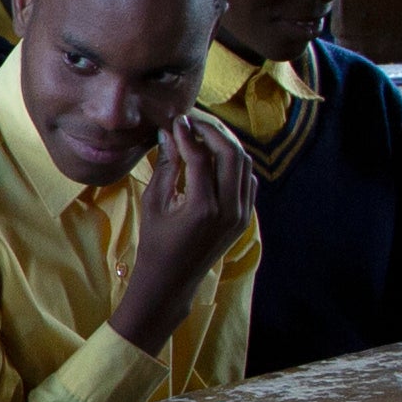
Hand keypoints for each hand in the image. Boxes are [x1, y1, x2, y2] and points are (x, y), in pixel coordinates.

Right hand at [103, 114, 256, 350]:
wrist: (172, 281)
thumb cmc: (155, 243)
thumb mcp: (154, 203)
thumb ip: (166, 166)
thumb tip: (169, 133)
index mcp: (203, 208)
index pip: (201, 156)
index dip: (188, 133)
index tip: (177, 119)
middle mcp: (229, 210)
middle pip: (231, 153)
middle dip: (213, 130)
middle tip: (194, 120)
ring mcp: (241, 215)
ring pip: (244, 163)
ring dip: (225, 143)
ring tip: (203, 133)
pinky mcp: (245, 218)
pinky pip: (247, 179)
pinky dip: (234, 162)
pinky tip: (215, 156)